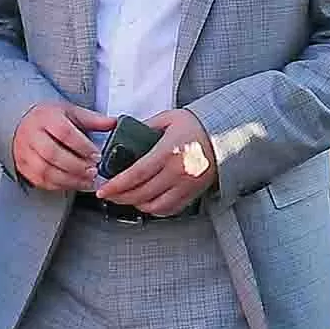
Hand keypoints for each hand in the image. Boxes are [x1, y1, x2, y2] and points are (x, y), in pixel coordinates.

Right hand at [9, 100, 112, 196]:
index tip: (96, 155)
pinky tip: (74, 183)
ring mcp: (25, 153)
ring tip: (87, 180)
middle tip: (93, 171)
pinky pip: (41, 181)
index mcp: (45, 118)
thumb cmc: (50, 119)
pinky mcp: (24, 167)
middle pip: (52, 154)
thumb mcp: (71, 113)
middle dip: (76, 166)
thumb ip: (93, 120)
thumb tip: (114, 123)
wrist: (25, 124)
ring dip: (69, 179)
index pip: (63, 132)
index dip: (82, 146)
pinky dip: (60, 185)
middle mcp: (31, 135)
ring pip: (45, 171)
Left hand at [97, 109, 217, 218]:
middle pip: (142, 193)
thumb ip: (145, 127)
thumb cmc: (197, 125)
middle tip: (108, 194)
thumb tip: (124, 136)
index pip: (137, 174)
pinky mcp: (194, 193)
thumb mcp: (169, 118)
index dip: (117, 185)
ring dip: (136, 205)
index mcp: (169, 151)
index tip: (103, 189)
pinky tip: (145, 203)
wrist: (226, 136)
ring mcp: (187, 185)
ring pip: (155, 206)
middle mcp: (179, 171)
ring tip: (125, 198)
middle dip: (120, 197)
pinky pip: (170, 209)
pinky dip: (154, 210)